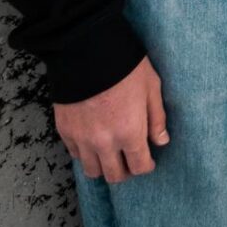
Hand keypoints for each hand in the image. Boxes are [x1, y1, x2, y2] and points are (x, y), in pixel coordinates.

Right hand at [55, 58, 168, 181]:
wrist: (86, 50)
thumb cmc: (125, 67)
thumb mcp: (151, 88)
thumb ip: (157, 118)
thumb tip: (162, 141)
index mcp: (130, 133)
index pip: (139, 167)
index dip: (146, 166)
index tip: (147, 160)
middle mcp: (104, 142)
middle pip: (114, 175)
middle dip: (125, 171)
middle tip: (129, 159)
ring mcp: (82, 139)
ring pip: (92, 170)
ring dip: (103, 166)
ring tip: (109, 153)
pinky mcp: (65, 130)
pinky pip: (74, 154)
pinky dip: (84, 152)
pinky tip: (92, 140)